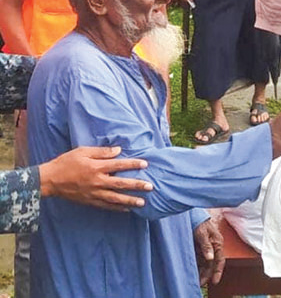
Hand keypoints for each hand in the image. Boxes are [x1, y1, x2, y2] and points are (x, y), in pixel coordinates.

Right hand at [38, 146, 152, 210]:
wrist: (50, 180)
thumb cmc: (66, 162)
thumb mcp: (83, 151)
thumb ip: (102, 152)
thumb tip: (118, 151)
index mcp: (96, 167)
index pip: (119, 165)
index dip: (133, 164)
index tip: (145, 164)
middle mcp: (97, 181)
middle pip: (121, 184)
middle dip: (137, 185)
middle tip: (150, 187)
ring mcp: (93, 193)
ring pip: (115, 198)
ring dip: (130, 200)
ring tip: (143, 202)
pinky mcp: (89, 201)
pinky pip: (106, 206)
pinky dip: (117, 208)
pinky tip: (127, 209)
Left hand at [193, 219, 224, 285]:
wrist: (193, 215)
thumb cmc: (199, 222)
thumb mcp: (202, 233)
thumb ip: (206, 245)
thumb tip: (210, 258)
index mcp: (217, 242)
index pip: (220, 260)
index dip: (218, 271)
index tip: (214, 281)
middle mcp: (214, 247)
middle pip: (212, 264)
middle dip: (207, 275)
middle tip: (200, 284)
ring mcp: (207, 248)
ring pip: (206, 264)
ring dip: (202, 272)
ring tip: (196, 281)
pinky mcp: (200, 249)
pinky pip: (200, 261)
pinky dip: (198, 267)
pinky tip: (194, 273)